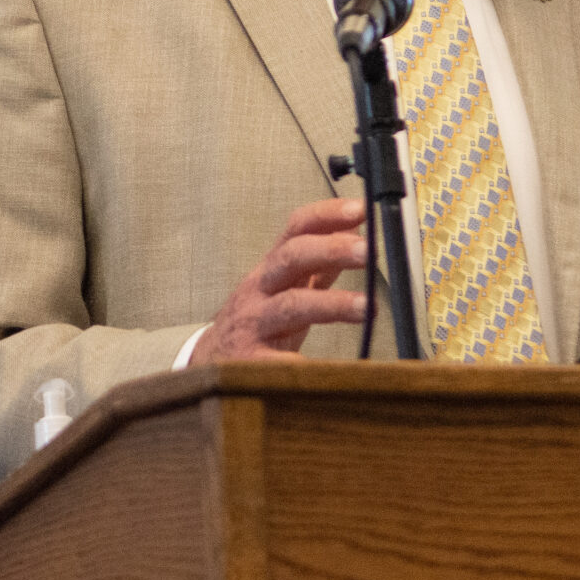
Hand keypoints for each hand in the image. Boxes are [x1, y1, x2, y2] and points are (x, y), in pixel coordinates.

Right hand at [187, 197, 370, 364]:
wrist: (212, 362)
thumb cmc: (257, 320)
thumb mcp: (284, 287)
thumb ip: (317, 265)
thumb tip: (353, 236)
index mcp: (273, 268)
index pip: (297, 229)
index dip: (326, 215)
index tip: (360, 209)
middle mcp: (261, 289)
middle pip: (291, 258)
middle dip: (331, 250)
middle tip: (367, 250)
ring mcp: (254, 324)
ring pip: (291, 306)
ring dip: (332, 303)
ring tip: (367, 307)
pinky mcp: (252, 361)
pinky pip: (281, 361)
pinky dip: (306, 363)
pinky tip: (335, 370)